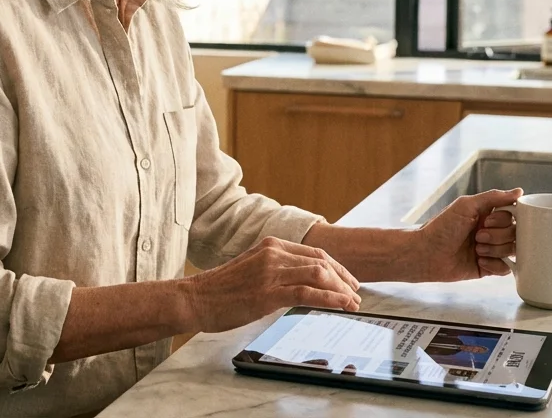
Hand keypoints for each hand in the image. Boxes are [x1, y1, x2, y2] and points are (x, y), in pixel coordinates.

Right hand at [179, 236, 361, 332]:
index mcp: (270, 245)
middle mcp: (273, 253)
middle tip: (357, 294)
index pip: (314, 252)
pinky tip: (341, 305)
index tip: (349, 281)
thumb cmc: (220, 290)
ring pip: (319, 274)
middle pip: (322, 262)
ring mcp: (271, 272)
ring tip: (353, 303)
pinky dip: (330, 299)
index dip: (338, 267)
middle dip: (345, 279)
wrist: (195, 299)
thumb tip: (299, 282)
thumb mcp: (251, 270)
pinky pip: (308, 293)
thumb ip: (275, 270)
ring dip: (342, 290)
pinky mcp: (268, 293)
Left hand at [413, 188, 521, 281]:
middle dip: (496, 236)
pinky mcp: (489, 267)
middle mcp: (492, 231)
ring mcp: (491, 250)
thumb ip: (493, 197)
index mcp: (487, 215)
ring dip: (494, 250)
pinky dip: (494, 265)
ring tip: (476, 250)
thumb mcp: (466, 205)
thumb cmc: (441, 227)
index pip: (513, 215)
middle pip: (515, 234)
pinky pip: (506, 268)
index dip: (502, 220)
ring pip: (513, 251)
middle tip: (477, 236)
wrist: (426, 253)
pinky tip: (479, 261)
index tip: (486, 221)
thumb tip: (519, 192)